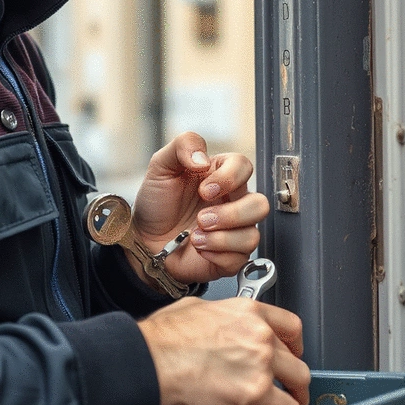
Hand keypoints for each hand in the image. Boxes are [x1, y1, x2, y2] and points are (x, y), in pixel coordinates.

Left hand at [131, 132, 269, 283]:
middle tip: (202, 218)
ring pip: (252, 236)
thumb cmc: (157, 202)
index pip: (245, 167)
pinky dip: (216, 255)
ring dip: (221, 238)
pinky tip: (200, 249)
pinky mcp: (230, 257)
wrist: (144, 239)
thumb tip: (203, 158)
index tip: (203, 190)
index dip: (228, 178)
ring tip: (196, 236)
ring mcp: (234, 231)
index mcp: (221, 176)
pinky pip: (239, 259)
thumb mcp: (161, 165)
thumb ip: (183, 145)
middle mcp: (233, 202)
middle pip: (260, 205)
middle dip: (231, 214)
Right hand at [138, 297, 310, 404]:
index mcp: (248, 312)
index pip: (290, 325)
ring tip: (287, 403)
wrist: (152, 359)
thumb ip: (222, 316)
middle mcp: (260, 335)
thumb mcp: (198, 308)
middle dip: (293, 373)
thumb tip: (220, 325)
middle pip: (296, 357)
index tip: (292, 352)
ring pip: (299, 382)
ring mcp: (261, 364)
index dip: (295, 343)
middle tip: (289, 383)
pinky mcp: (254, 393)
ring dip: (294, 395)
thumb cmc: (165, 337)